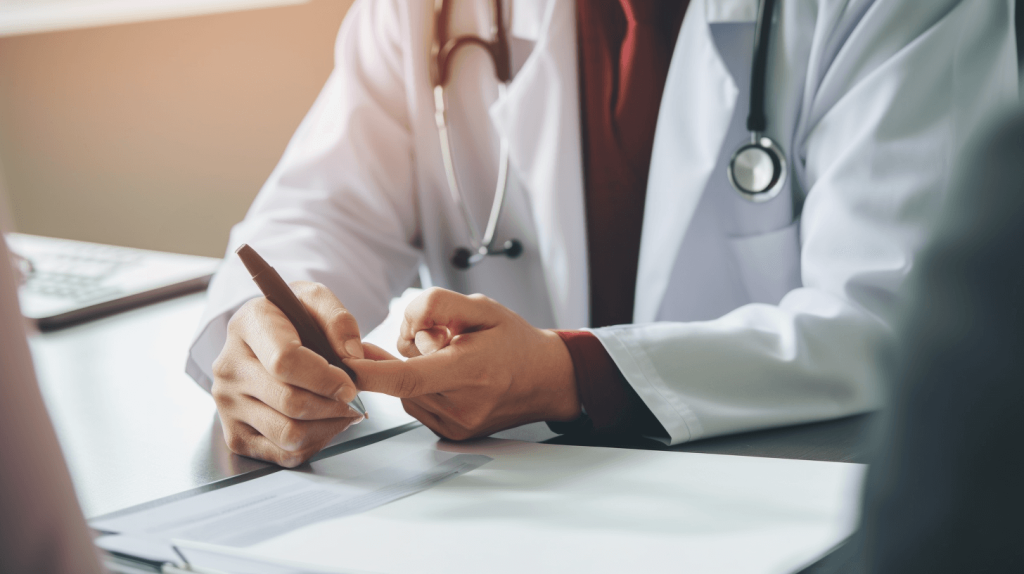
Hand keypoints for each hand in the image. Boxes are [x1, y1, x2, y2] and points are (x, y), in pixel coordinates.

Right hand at [211, 282, 364, 466]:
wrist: (263, 340)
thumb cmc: (293, 319)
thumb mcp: (315, 301)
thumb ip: (338, 319)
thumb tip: (352, 355)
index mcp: (247, 326)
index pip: (284, 362)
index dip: (325, 378)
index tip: (350, 384)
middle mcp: (229, 367)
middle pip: (290, 403)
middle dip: (334, 405)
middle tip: (354, 399)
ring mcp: (227, 404)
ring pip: (289, 433)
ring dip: (328, 426)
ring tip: (343, 410)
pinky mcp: (235, 434)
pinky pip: (283, 454)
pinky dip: (315, 443)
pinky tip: (325, 423)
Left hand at [348, 288, 580, 439]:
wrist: (547, 379)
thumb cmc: (515, 341)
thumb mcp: (482, 306)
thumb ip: (437, 305)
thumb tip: (404, 323)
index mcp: (471, 371)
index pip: (407, 377)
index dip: (369, 371)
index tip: (343, 363)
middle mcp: (462, 405)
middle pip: (403, 376)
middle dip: (408, 351)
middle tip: (441, 337)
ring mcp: (457, 425)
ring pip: (406, 391)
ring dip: (415, 371)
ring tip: (453, 359)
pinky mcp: (452, 435)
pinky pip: (417, 404)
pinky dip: (422, 387)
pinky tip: (450, 377)